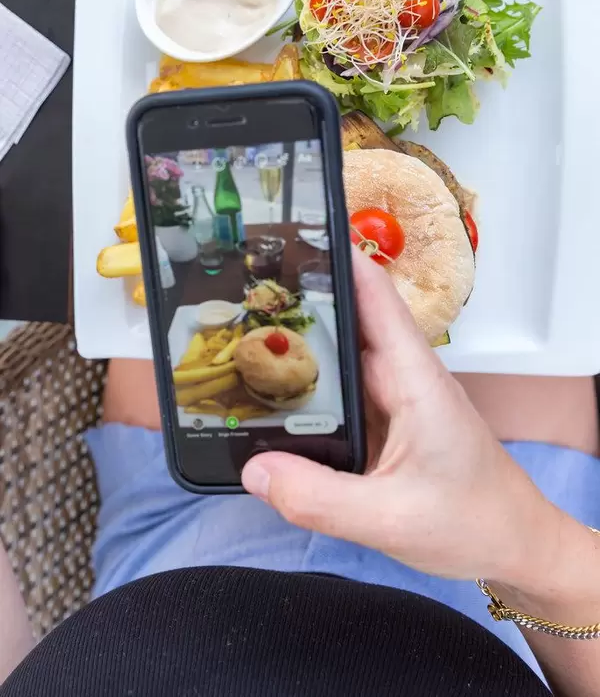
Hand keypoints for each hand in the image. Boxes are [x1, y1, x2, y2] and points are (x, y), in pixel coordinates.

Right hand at [242, 247, 561, 586]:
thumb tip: (253, 470)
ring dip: (298, 345)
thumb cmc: (472, 521)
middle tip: (236, 291)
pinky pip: (339, 394)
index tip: (291, 235)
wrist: (513, 545)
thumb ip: (319, 499)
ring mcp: (393, 399)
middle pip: (348, 321)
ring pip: (340, 358)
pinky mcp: (385, 423)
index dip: (338, 259)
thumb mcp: (390, 518)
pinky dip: (306, 388)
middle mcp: (402, 377)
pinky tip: (269, 394)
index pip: (375, 297)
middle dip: (299, 302)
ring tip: (238, 335)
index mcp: (413, 377)